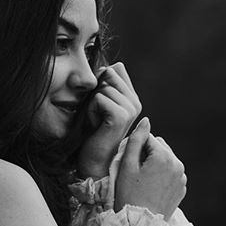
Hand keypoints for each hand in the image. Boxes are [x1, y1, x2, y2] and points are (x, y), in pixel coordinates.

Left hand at [76, 62, 141, 178]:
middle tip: (96, 114)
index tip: (99, 104)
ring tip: (95, 121)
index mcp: (132, 98)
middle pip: (109, 73)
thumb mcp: (97, 104)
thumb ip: (105, 84)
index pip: (117, 69)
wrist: (93, 159)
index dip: (101, 80)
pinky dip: (90, 110)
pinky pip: (99, 98)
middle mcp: (135, 103)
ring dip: (91, 103)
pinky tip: (95, 125)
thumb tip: (112, 65)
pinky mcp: (121, 116)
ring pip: (102, 86)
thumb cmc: (91, 132)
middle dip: (95, 91)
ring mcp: (131, 109)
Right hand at [114, 118, 186, 218]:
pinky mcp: (182, 188)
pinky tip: (152, 187)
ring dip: (155, 164)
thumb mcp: (127, 165)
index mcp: (164, 156)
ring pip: (166, 160)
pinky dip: (162, 176)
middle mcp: (177, 164)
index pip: (148, 139)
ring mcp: (182, 177)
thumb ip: (136, 139)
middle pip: (159, 147)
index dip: (135, 148)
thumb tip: (146, 120)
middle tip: (135, 172)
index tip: (129, 163)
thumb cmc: (129, 194)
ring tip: (143, 180)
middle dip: (148, 154)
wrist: (140, 224)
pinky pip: (171, 173)